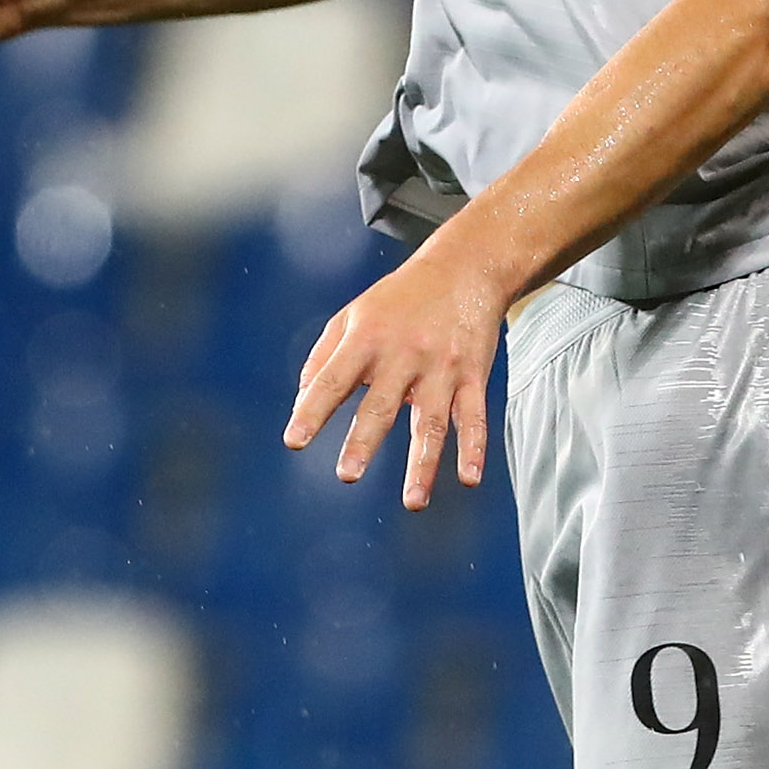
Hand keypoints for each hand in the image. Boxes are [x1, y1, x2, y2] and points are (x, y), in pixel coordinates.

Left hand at [283, 250, 507, 508]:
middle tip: (347, 474)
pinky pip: (474, 416)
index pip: (333, 378)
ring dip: (423, 463)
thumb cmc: (399, 298)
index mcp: (367, 338)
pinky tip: (469, 478)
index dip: (312, 409)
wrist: (466, 267)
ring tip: (412, 502)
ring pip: (431, 421)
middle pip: (382, 404)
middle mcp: (404, 354)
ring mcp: (442, 367)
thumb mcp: (353, 314)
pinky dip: (474, 448)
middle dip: (364, 440)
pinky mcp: (473, 374)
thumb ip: (323, 357)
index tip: (294, 440)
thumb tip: (302, 402)